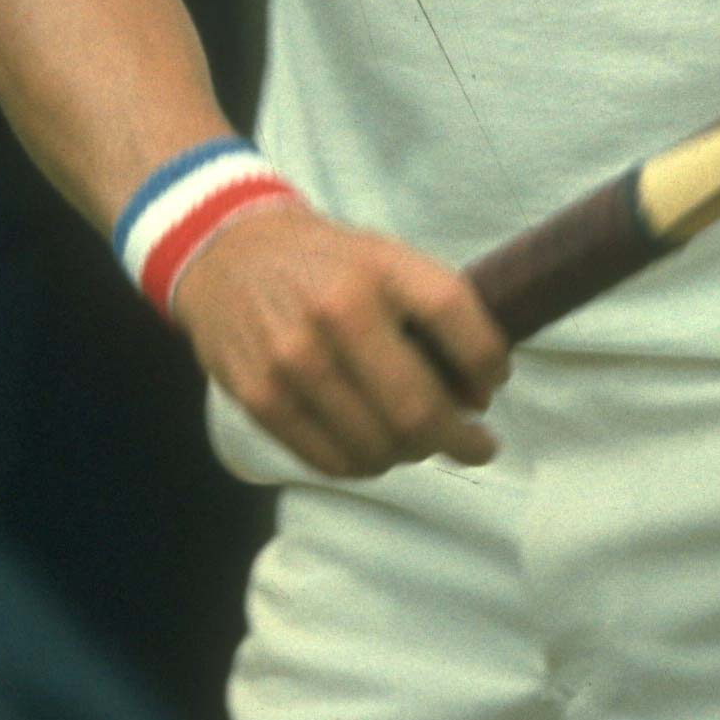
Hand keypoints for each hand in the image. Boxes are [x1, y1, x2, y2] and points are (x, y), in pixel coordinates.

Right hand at [169, 197, 510, 478]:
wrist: (228, 254)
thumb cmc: (326, 262)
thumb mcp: (383, 256)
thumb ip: (431, 309)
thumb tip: (476, 394)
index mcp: (379, 267)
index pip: (455, 317)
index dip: (487, 363)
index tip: (492, 385)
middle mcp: (337, 312)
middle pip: (417, 407)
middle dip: (461, 439)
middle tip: (477, 445)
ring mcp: (293, 360)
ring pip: (378, 447)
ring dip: (413, 455)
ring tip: (421, 443)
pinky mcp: (260, 398)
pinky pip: (332, 461)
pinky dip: (367, 466)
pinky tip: (378, 451)